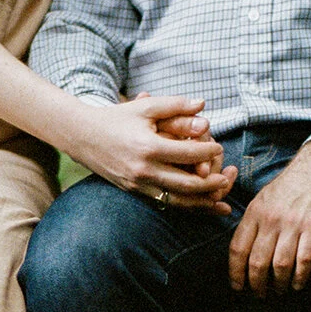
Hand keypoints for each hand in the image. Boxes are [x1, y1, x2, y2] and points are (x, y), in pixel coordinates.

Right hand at [72, 96, 234, 213]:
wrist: (82, 136)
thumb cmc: (117, 118)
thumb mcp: (145, 107)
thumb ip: (175, 105)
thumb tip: (203, 105)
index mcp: (148, 147)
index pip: (188, 153)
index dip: (208, 151)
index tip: (219, 147)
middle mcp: (144, 170)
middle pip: (187, 184)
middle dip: (211, 184)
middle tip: (227, 179)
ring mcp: (138, 184)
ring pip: (177, 200)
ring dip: (202, 203)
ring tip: (221, 201)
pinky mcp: (134, 192)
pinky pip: (164, 203)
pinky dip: (185, 206)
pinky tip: (200, 206)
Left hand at [229, 139, 310, 295]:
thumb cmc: (288, 185)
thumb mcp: (262, 198)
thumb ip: (251, 223)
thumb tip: (241, 251)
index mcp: (254, 212)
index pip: (237, 249)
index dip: (235, 272)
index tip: (237, 286)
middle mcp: (270, 219)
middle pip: (257, 262)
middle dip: (256, 284)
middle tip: (259, 295)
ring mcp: (293, 223)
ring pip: (280, 265)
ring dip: (278, 284)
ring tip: (279, 291)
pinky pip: (304, 259)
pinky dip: (300, 277)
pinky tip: (297, 284)